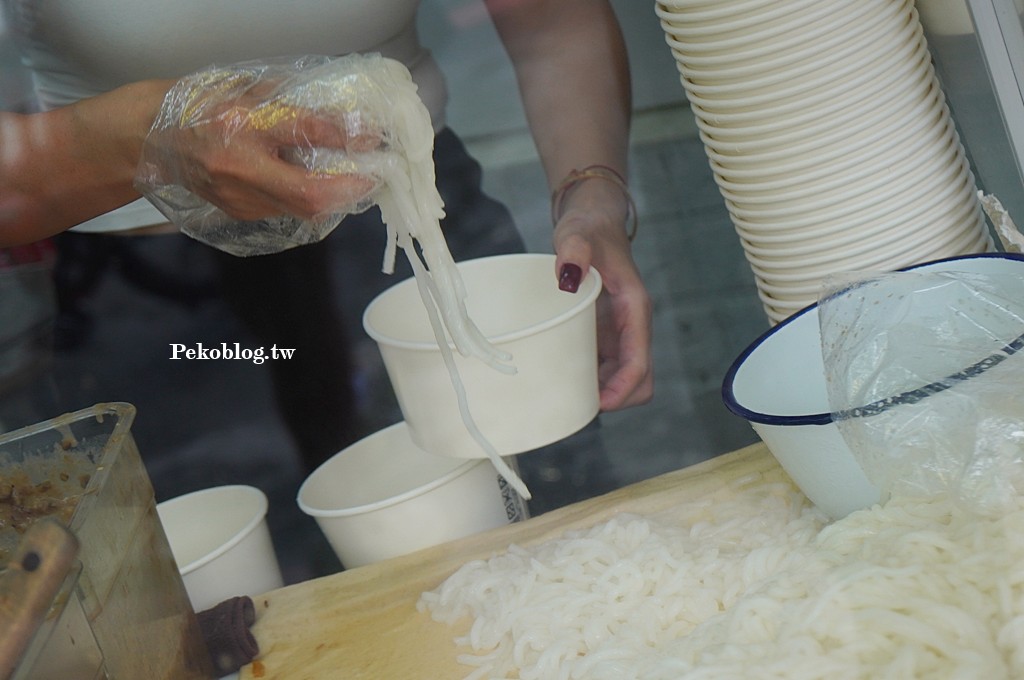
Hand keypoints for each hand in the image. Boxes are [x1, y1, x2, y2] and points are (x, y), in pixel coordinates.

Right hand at [138, 67, 381, 222]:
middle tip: (374, 175)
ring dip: (335, 197)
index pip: (302, 132)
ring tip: (356, 179)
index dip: (343, 138)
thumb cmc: (206, 107)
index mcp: (240, 125)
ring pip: (302, 208)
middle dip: (349, 189)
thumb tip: (350, 123)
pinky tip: (324, 186)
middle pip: (308, 193)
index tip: (372, 139)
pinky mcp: (241, 213)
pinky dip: (312, 199)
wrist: (156, 138)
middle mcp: (239, 169)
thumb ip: (296, 106)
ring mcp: (239, 198)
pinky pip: (288, 210)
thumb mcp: (252, 93)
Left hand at [553, 207, 652, 410]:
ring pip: (624, 379)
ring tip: (568, 396)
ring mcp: (618, 333)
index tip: (599, 403)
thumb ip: (575, 250)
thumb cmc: (588, 228)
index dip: (623, 388)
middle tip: (578, 403)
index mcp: (634, 309)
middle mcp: (631, 326)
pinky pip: (605, 369)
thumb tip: (569, 276)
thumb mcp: (578, 234)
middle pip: (639, 379)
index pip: (639, 360)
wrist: (592, 221)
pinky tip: (564, 380)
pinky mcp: (604, 334)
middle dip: (616, 399)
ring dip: (603, 394)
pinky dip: (591, 381)